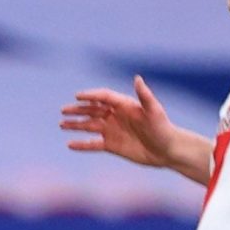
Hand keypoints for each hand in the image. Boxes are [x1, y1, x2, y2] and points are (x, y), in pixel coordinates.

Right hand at [62, 75, 179, 168]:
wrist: (168, 151)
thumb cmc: (163, 128)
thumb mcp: (154, 111)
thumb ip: (144, 95)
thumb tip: (137, 78)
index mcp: (124, 105)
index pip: (103, 97)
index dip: (90, 96)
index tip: (78, 96)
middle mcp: (116, 116)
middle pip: (92, 110)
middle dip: (77, 110)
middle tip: (63, 110)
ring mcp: (112, 131)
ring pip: (89, 126)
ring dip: (75, 125)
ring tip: (61, 124)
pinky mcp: (111, 145)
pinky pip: (92, 144)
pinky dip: (81, 144)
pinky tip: (69, 144)